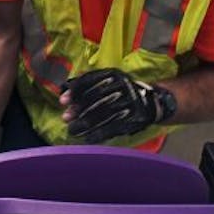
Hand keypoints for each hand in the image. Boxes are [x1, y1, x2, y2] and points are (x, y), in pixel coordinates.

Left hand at [60, 68, 175, 142]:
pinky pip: (112, 127)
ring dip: (84, 124)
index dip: (74, 91)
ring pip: (102, 115)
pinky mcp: (133, 118)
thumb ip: (88, 84)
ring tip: (72, 130)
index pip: (89, 81)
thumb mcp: (108, 81)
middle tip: (66, 118)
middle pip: (94, 99)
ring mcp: (129, 102)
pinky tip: (87, 138)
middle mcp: (122, 86)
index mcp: (113, 74)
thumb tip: (64, 91)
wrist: (150, 102)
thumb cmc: (120, 91)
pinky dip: (97, 134)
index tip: (63, 102)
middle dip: (77, 110)